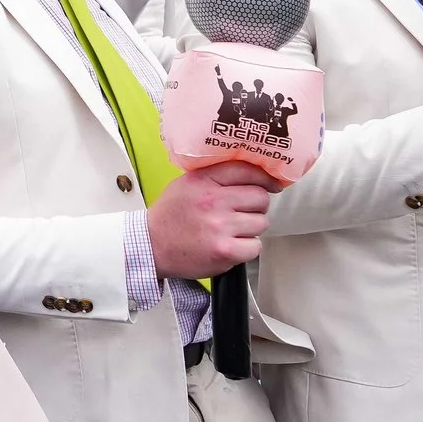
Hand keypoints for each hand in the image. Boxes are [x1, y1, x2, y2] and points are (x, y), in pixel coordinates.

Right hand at [148, 161, 271, 279]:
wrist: (151, 246)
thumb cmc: (170, 216)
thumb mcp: (186, 184)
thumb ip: (215, 176)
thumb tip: (252, 175)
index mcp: (203, 181)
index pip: (246, 170)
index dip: (264, 177)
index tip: (271, 184)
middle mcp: (213, 201)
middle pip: (260, 197)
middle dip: (256, 206)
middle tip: (242, 212)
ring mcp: (220, 227)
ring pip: (261, 223)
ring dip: (251, 228)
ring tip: (232, 231)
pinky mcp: (226, 251)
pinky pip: (256, 246)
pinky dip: (247, 248)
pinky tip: (231, 245)